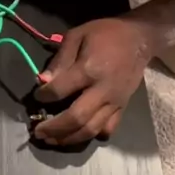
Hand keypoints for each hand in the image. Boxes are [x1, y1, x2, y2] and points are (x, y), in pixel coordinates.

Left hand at [33, 17, 153, 145]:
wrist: (139, 38)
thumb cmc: (105, 33)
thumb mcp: (77, 35)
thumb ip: (60, 59)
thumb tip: (42, 81)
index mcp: (89, 70)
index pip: (60, 90)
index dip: (44, 96)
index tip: (36, 97)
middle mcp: (103, 91)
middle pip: (76, 118)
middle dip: (54, 128)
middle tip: (38, 132)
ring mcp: (115, 102)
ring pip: (91, 129)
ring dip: (69, 138)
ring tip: (52, 140)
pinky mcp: (123, 108)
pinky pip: (108, 128)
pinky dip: (92, 136)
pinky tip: (79, 134)